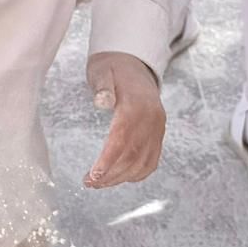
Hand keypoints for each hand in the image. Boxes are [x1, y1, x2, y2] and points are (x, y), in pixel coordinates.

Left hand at [84, 52, 165, 187]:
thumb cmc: (112, 69)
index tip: (93, 175)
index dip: (108, 160)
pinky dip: (137, 173)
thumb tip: (101, 102)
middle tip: (89, 183)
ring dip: (121, 177)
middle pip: (132, 155)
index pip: (122, 139)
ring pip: (143, 162)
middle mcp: (152, 120)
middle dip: (110, 174)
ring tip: (99, 183)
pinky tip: (120, 178)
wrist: (133, 63)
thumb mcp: (102, 71)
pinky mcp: (158, 133)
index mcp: (136, 105)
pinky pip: (151, 160)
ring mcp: (158, 128)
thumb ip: (102, 87)